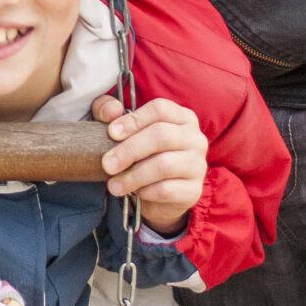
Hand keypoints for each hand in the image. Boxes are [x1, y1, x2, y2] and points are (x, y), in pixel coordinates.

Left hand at [93, 94, 207, 234]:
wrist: (157, 195)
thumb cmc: (139, 155)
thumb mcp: (122, 131)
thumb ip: (110, 112)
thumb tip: (111, 110)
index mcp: (181, 117)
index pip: (160, 109)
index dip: (133, 120)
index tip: (111, 133)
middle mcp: (195, 138)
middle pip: (161, 136)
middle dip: (129, 150)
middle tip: (107, 164)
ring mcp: (197, 164)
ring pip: (164, 165)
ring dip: (133, 176)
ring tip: (113, 185)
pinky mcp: (194, 190)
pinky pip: (167, 190)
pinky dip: (145, 192)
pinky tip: (135, 193)